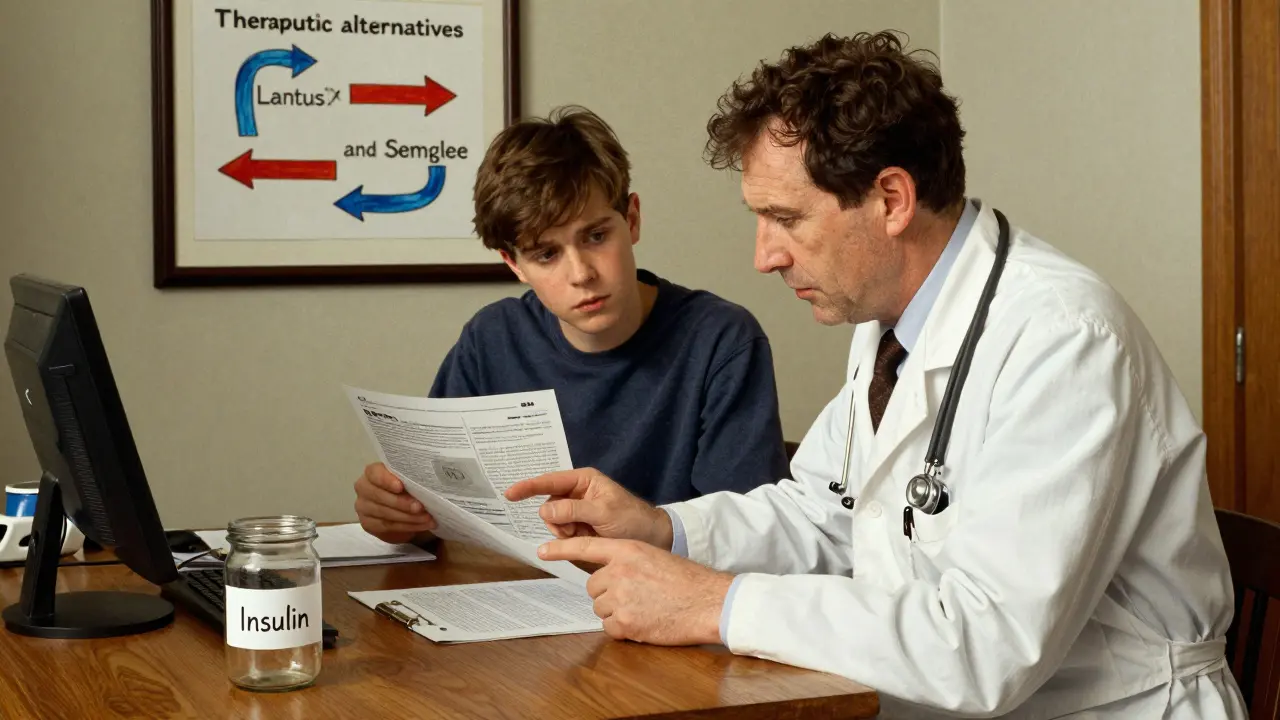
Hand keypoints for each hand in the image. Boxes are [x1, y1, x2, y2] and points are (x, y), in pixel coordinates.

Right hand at [354, 462, 436, 543]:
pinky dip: (407, 526)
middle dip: (402, 503)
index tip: (401, 486)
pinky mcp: (367, 523)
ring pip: (385, 513)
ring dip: (409, 517)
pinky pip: (387, 526)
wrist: (403, 509)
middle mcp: (364, 488)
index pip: (374, 473)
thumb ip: (411, 479)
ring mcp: (363, 507)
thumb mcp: (409, 480)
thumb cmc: (407, 488)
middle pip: (379, 496)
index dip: (386, 480)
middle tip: (421, 507)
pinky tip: (421, 525)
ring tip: (427, 518)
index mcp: (372, 472)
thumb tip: (425, 483)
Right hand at [505, 468, 672, 547]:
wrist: (652, 539)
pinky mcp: (578, 528)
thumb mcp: (604, 512)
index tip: (510, 494)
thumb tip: (545, 509)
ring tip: (584, 535)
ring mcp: (577, 512)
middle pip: (548, 505)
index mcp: (583, 480)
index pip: (550, 481)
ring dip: (563, 532)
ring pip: (553, 522)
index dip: (528, 487)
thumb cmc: (633, 519)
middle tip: (574, 529)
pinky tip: (584, 540)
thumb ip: (573, 510)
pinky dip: (568, 540)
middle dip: (556, 519)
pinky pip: (561, 534)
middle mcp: (577, 493)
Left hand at [539, 536, 731, 645]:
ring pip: (600, 607)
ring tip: (644, 608)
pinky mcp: (623, 623)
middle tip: (636, 596)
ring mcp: (620, 598)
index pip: (586, 547)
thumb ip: (628, 562)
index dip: (561, 549)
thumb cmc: (687, 581)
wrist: (709, 602)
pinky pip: (608, 627)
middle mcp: (619, 571)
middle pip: (594, 586)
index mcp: (628, 550)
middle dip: (608, 593)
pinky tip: (644, 622)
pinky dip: (622, 629)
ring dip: (616, 611)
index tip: (543, 551)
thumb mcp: (654, 558)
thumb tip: (607, 574)